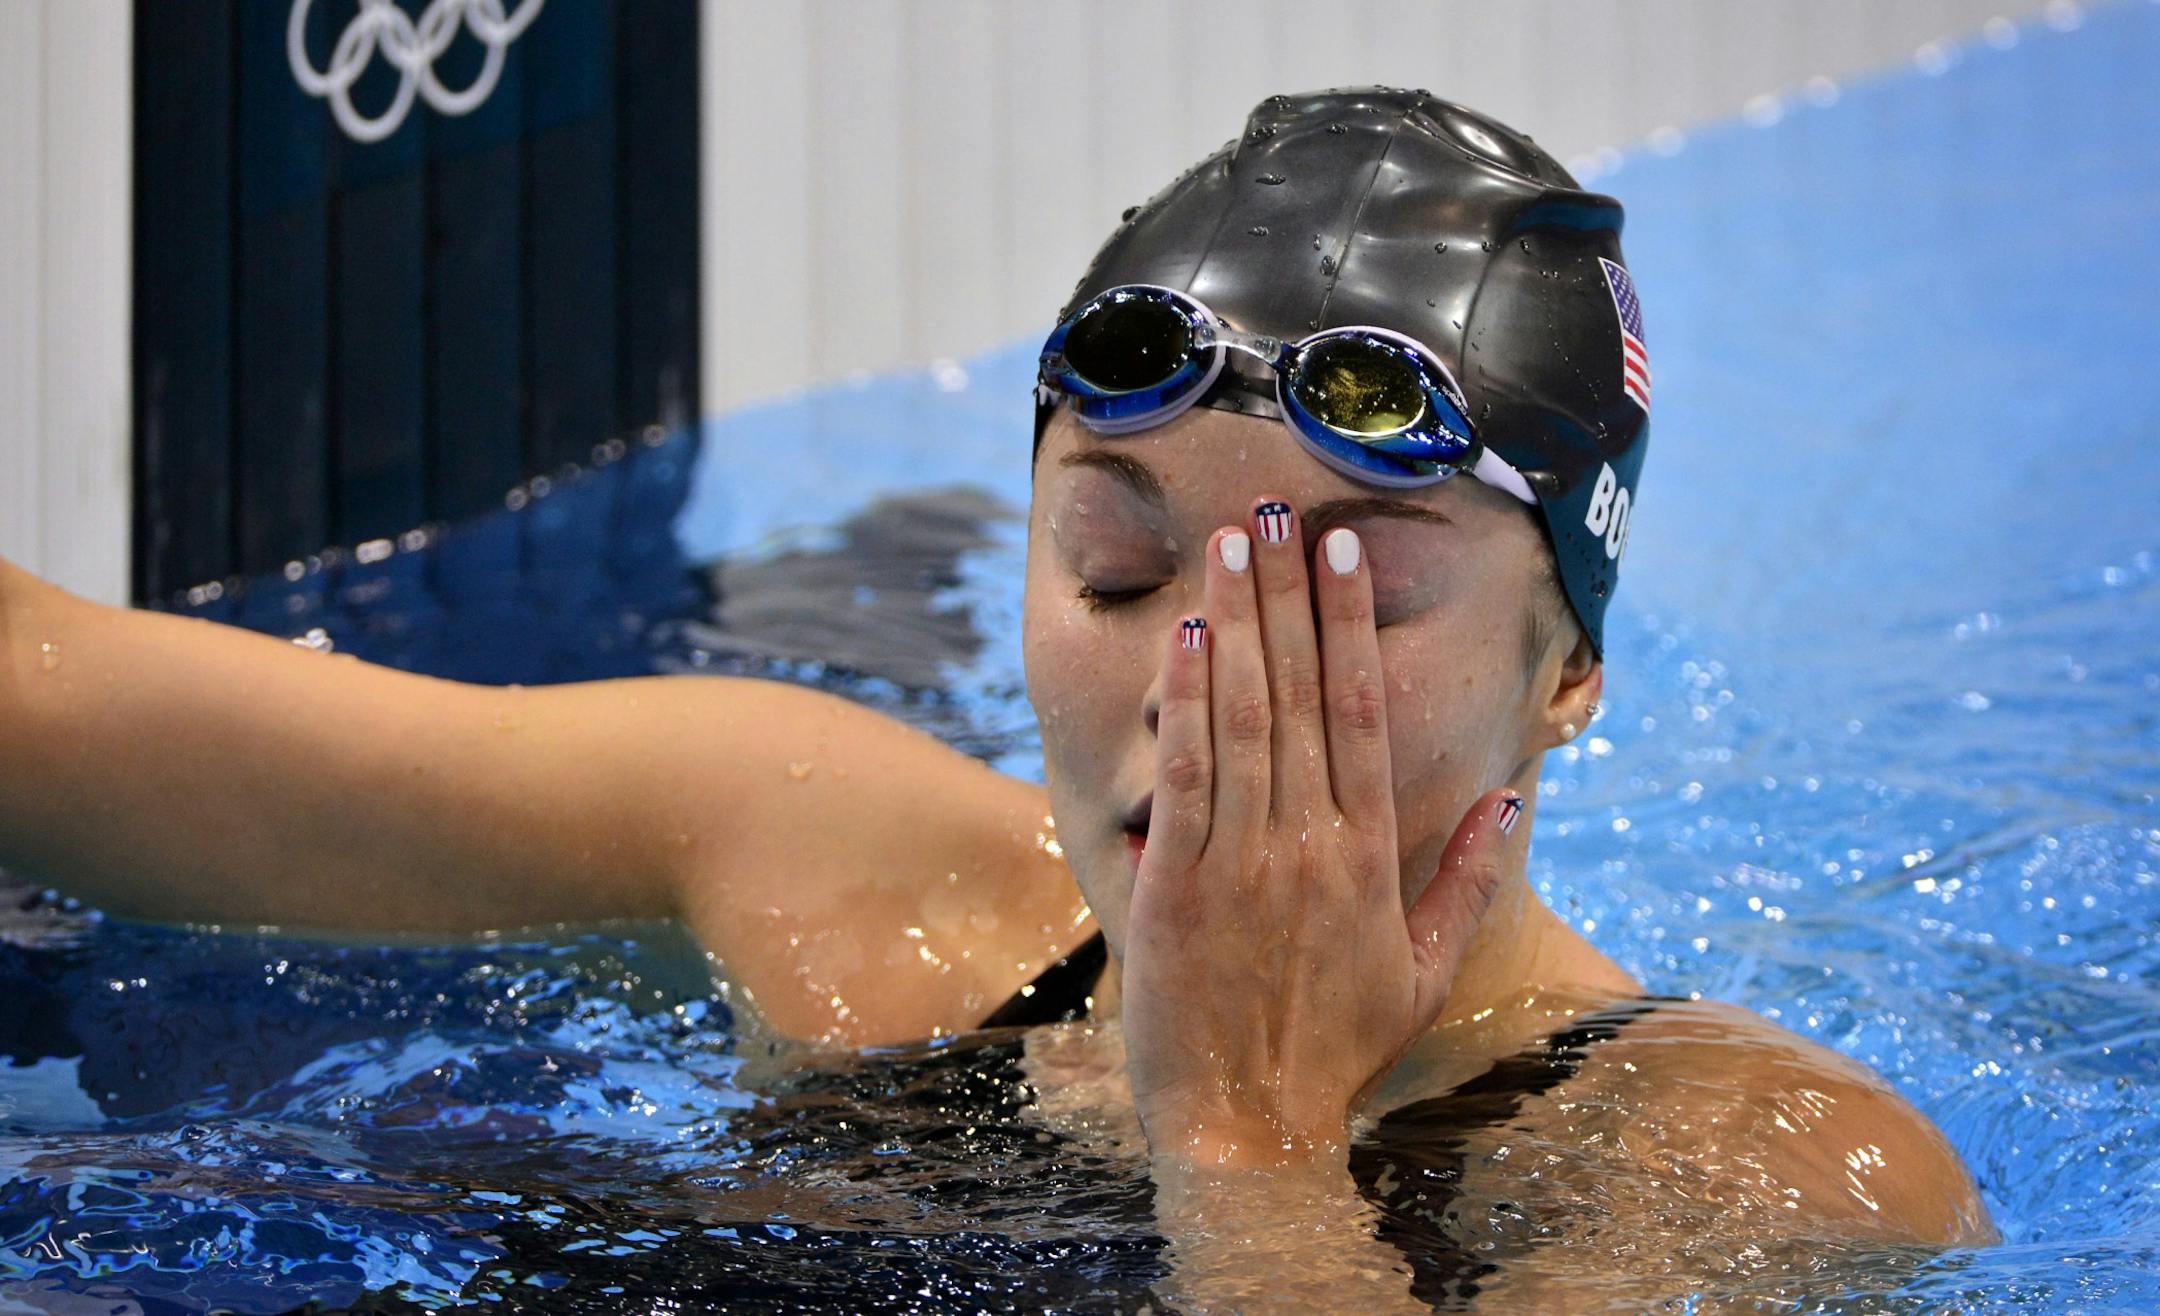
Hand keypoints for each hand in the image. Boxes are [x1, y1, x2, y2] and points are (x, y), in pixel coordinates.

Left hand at [1120, 498, 1521, 1167]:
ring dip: (1236, 623)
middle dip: (1288, 595)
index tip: (1341, 551)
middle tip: (1277, 511)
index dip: (1350, 624)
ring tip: (1229, 546)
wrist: (1248, 1125)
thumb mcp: (1425, 972)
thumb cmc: (1336, 1049)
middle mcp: (1310, 845)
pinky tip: (1187, 638)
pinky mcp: (1175, 887)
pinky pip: (1185, 778)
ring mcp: (1240, 862)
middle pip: (1302, 695)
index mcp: (1371, 857)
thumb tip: (1503, 797)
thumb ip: (1466, 881)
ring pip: (1243, 719)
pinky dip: (1186, 703)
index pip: (1363, 713)